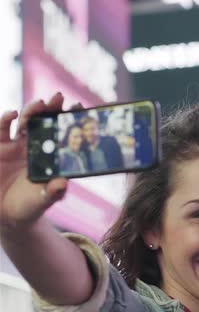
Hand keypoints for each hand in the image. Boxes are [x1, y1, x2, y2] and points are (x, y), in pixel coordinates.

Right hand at [0, 93, 67, 229]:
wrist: (5, 213)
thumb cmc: (30, 205)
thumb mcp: (43, 200)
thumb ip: (53, 192)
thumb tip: (63, 184)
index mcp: (51, 155)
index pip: (62, 132)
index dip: (69, 119)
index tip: (79, 107)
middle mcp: (36, 146)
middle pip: (45, 121)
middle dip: (51, 108)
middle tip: (59, 97)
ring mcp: (17, 145)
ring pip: (26, 121)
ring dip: (32, 110)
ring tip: (39, 104)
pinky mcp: (0, 147)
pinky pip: (2, 129)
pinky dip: (6, 120)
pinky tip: (12, 114)